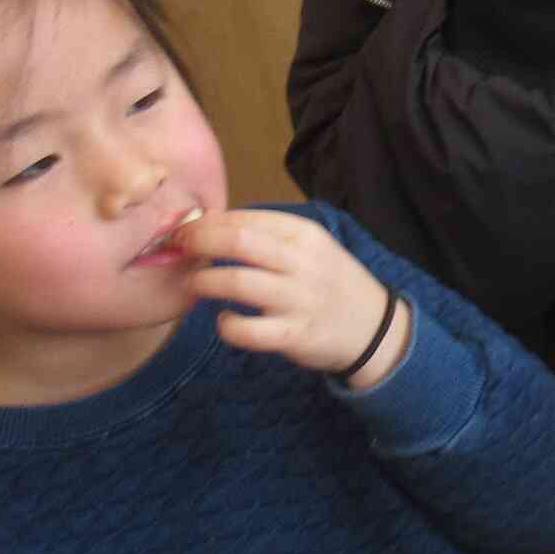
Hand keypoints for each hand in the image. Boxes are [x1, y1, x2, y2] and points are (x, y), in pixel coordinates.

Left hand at [178, 210, 412, 384]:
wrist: (375, 328)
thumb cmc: (330, 283)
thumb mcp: (309, 248)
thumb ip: (266, 235)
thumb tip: (208, 223)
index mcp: (305, 235)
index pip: (246, 218)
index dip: (207, 222)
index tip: (185, 229)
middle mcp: (303, 263)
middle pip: (238, 241)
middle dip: (198, 241)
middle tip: (179, 248)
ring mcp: (299, 300)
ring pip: (239, 283)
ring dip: (205, 281)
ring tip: (195, 284)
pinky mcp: (295, 335)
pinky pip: (249, 331)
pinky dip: (228, 325)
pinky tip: (225, 321)